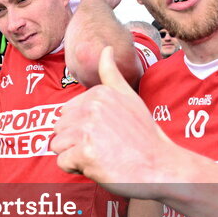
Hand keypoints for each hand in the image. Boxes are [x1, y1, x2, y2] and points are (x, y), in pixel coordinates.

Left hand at [50, 47, 175, 198]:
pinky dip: (77, 169)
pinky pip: (63, 162)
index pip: (66, 114)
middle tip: (103, 147)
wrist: (160, 167)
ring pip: (57, 145)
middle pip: (59, 129)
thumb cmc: (143, 136)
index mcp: (98, 94)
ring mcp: (88, 129)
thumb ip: (112, 75)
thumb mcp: (130, 98)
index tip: (105, 133)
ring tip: (101, 156)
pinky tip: (98, 166)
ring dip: (74, 156)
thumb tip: (106, 48)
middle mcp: (92, 107)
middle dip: (74, 142)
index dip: (80, 128)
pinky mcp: (86, 152)